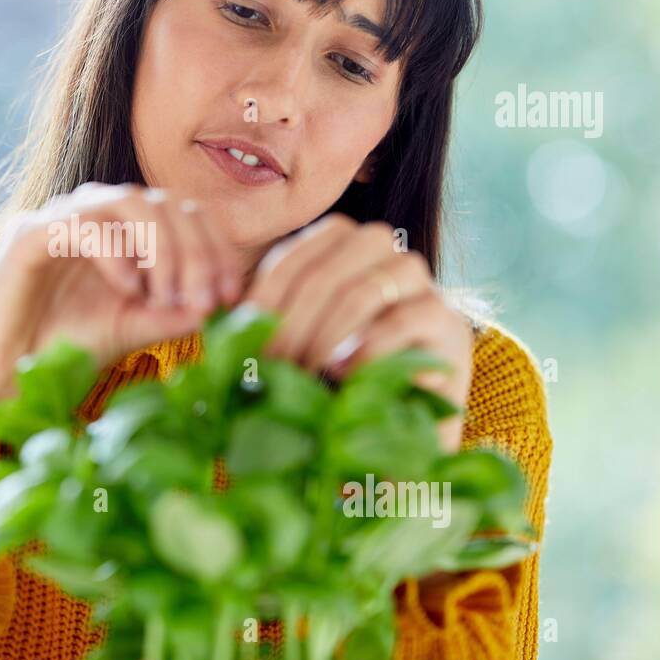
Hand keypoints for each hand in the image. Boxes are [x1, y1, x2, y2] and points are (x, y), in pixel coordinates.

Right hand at [0, 182, 242, 404]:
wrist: (3, 365)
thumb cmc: (66, 342)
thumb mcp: (134, 328)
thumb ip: (174, 314)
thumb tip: (223, 306)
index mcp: (125, 229)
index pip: (183, 215)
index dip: (214, 250)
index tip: (230, 296)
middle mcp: (97, 213)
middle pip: (163, 204)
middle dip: (193, 253)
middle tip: (205, 300)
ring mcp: (63, 217)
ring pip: (126, 202)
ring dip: (159, 248)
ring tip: (164, 296)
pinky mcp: (30, 233)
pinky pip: (81, 225)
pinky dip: (113, 252)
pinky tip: (128, 288)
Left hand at [241, 213, 473, 451]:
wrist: (401, 419)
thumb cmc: (334, 374)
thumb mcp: (293, 338)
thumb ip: (262, 319)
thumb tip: (213, 317)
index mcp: (340, 241)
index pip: (292, 259)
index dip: (264, 302)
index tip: (244, 343)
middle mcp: (383, 248)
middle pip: (325, 272)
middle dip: (291, 324)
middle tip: (273, 367)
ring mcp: (420, 280)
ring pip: (361, 292)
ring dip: (322, 339)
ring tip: (304, 374)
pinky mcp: (447, 319)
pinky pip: (401, 321)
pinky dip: (364, 350)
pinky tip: (343, 375)